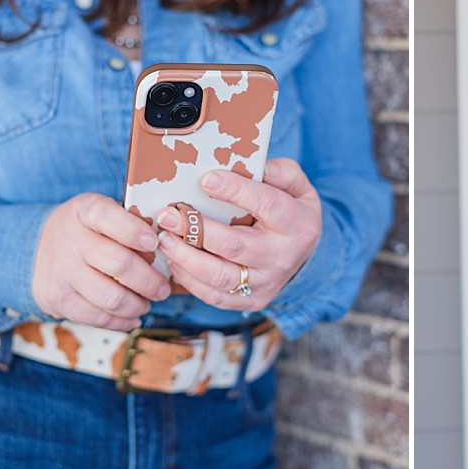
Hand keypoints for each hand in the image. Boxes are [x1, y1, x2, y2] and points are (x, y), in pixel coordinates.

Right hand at [31, 193, 171, 330]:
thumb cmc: (87, 232)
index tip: (155, 242)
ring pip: (113, 298)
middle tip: (162, 289)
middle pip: (120, 265)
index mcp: (84, 211)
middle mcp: (69, 239)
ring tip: (145, 303)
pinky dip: (122, 321)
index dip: (134, 231)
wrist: (39, 250)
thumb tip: (170, 246)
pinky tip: (131, 316)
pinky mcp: (57, 298)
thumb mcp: (103, 215)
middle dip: (150, 282)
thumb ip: (132, 224)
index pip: (107, 216)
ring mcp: (60, 270)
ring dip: (138, 305)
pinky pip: (99, 318)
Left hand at [156, 158, 321, 310]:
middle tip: (168, 215)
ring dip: (186, 258)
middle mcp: (282, 257)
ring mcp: (266, 283)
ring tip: (164, 240)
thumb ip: (280, 171)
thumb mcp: (296, 186)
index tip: (206, 179)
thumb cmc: (290, 211)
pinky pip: (215, 296)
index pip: (267, 205)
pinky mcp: (251, 300)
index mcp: (296, 224)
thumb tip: (253, 168)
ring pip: (221, 277)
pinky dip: (190, 280)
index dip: (237, 191)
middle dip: (196, 230)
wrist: (302, 255)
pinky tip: (175, 261)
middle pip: (235, 246)